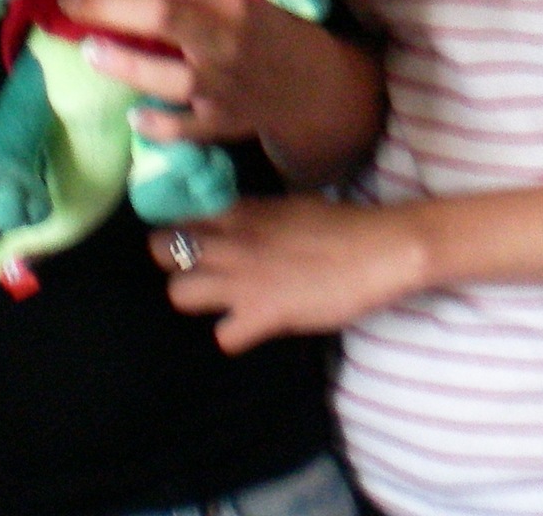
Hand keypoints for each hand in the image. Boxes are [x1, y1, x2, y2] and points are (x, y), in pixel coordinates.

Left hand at [59, 0, 328, 148]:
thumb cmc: (265, 31)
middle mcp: (227, 37)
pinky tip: (134, 116)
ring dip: (124, 64)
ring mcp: (225, 84)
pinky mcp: (225, 124)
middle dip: (108, 4)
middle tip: (65, 0)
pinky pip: (186, 129)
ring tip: (87, 51)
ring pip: (170, 76)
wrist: (315, 84)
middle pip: (162, 16)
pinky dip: (158, 124)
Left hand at [150, 194, 428, 350]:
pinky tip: (252, 327)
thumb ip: (255, 215)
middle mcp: (234, 242)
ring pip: (179, 293)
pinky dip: (236, 335)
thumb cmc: (342, 224)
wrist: (380, 249)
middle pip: (163, 251)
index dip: (175, 226)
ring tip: (221, 301)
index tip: (187, 236)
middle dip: (172, 262)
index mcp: (242, 210)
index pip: (178, 212)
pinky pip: (224, 336)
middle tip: (198, 270)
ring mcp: (245, 279)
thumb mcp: (290, 206)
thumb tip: (234, 222)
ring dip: (197, 299)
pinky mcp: (264, 315)